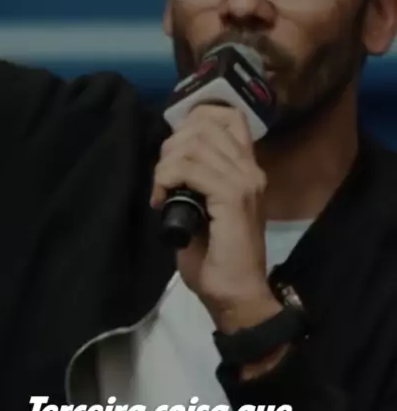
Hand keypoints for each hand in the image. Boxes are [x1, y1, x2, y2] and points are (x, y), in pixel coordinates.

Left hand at [151, 104, 281, 332]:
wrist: (236, 294)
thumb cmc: (217, 260)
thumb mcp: (204, 209)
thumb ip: (196, 181)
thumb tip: (169, 163)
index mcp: (246, 168)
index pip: (227, 116)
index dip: (193, 119)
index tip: (172, 150)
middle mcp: (249, 168)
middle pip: (204, 125)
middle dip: (171, 146)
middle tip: (162, 178)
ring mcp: (244, 181)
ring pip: (194, 144)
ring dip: (166, 164)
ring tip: (161, 191)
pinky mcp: (232, 197)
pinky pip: (191, 169)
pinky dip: (167, 178)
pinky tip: (162, 199)